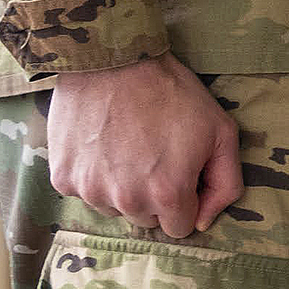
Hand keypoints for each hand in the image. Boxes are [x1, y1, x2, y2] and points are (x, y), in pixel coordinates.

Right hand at [45, 56, 241, 240]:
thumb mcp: (221, 132)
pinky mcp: (63, 178)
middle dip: (155, 194)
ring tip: (128, 144)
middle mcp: (126, 202)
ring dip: (122, 186)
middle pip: (146, 219)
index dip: (186, 198)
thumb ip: (225, 184)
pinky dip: (94, 173)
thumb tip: (204, 222)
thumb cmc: (172, 93)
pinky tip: (102, 142)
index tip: (182, 172)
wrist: (113, 61)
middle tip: (155, 153)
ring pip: (114, 207)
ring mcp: (90, 191)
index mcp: (168, 194)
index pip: (180, 227)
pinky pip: (84, 190)